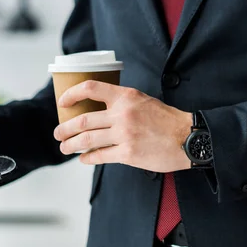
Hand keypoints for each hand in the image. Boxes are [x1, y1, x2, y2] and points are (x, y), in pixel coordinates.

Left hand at [53, 81, 192, 172]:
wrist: (188, 138)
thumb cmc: (168, 120)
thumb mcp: (144, 101)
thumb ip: (122, 104)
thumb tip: (99, 112)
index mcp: (126, 96)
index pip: (91, 88)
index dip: (72, 94)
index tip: (63, 103)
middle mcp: (123, 114)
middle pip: (83, 120)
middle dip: (65, 128)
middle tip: (58, 133)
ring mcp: (125, 134)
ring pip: (87, 139)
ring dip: (71, 145)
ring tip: (64, 148)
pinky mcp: (128, 154)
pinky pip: (100, 156)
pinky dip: (88, 158)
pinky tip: (84, 159)